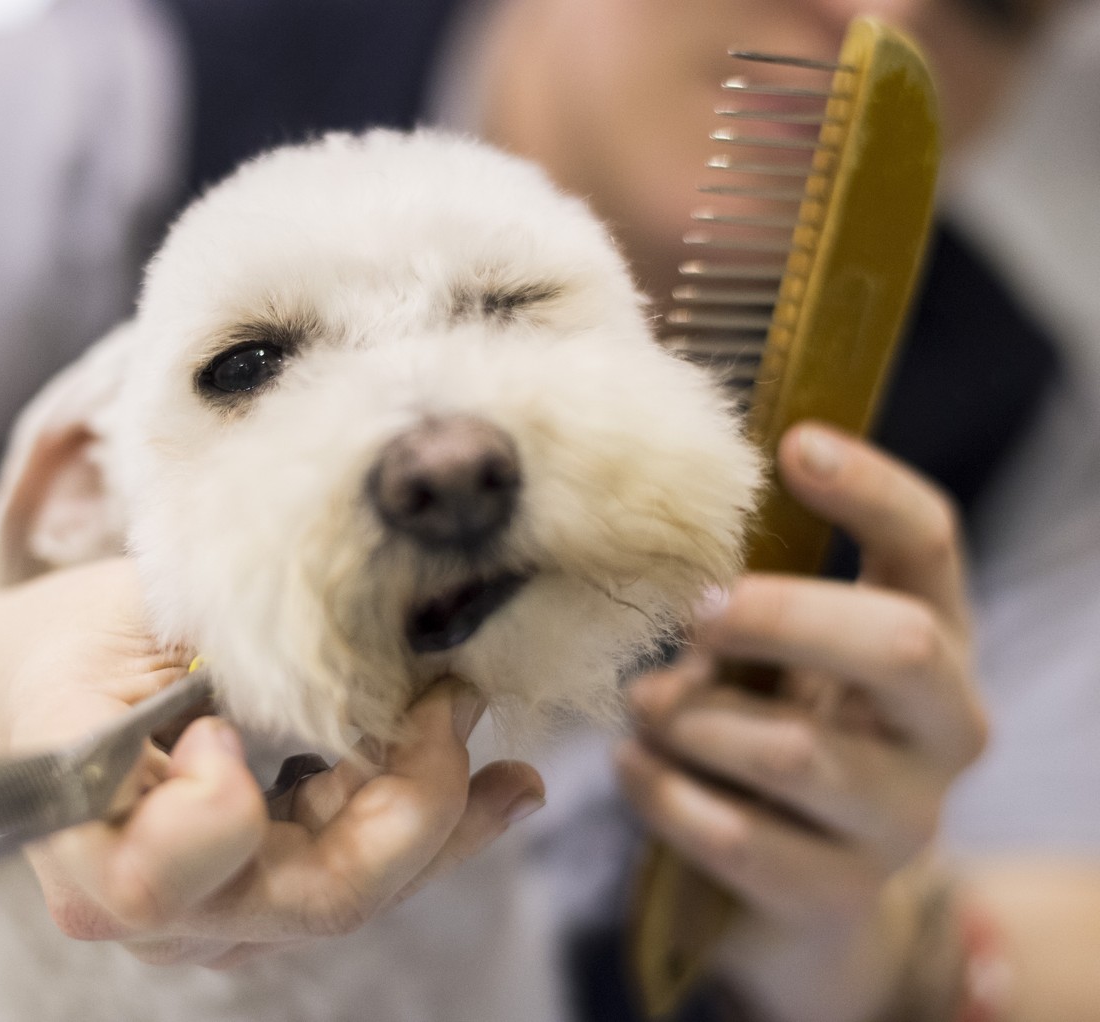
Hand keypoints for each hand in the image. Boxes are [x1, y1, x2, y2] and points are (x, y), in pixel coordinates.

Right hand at [0, 558, 544, 966]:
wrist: (36, 692)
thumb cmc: (74, 642)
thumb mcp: (129, 616)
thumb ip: (223, 647)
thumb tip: (375, 655)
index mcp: (85, 839)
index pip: (163, 878)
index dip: (218, 811)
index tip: (231, 723)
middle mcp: (153, 913)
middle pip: (310, 899)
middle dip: (411, 806)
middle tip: (454, 706)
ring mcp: (215, 920)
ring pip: (356, 895)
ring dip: (443, 823)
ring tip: (514, 769)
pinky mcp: (261, 901)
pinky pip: (359, 879)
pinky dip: (432, 832)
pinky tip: (503, 790)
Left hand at [616, 424, 988, 1021]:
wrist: (798, 889)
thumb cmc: (772, 730)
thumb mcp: (772, 656)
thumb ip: (742, 602)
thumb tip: (656, 555)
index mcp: (931, 639)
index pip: (931, 543)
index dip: (871, 488)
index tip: (795, 443)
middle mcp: (943, 727)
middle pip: (898, 642)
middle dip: (780, 614)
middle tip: (692, 613)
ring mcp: (902, 819)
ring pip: (797, 750)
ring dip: (693, 719)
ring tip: (641, 704)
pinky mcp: (839, 892)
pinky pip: (736, 835)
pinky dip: (661, 792)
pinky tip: (629, 765)